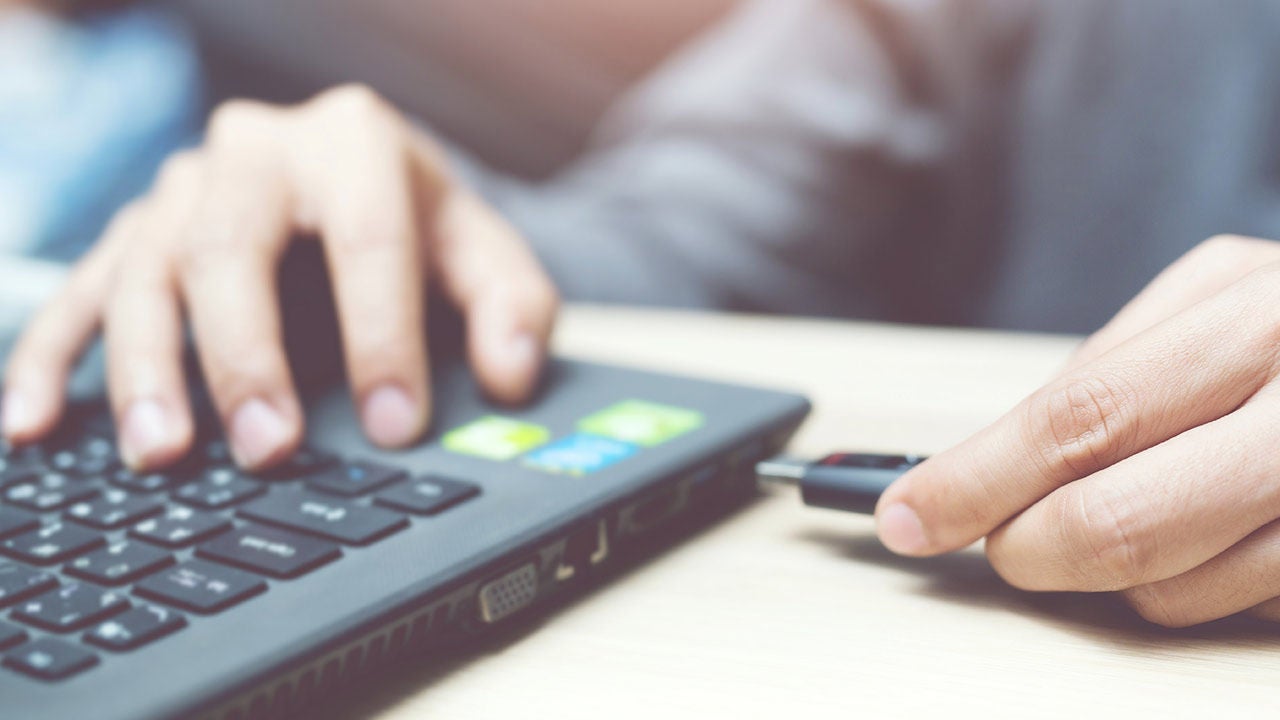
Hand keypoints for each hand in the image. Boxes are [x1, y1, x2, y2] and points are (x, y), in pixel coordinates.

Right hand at [2, 85, 557, 470]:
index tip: (396, 425)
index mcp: (352, 143)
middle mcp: (255, 151)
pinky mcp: (137, 230)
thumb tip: (510, 374)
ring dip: (145, 369)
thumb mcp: (490, 255)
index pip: (364, 240)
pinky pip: (80, 290)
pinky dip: (52, 357)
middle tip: (268, 448)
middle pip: (228, 247)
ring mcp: (183, 187)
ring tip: (161, 454)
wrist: (372, 184)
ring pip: (144, 271)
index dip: (381, 336)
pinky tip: (35, 424)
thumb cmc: (430, 228)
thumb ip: (515, 307)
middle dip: (244, 356)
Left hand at [876, 235, 1279, 626]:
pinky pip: (1240, 612)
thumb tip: (994, 456)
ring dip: (1116, 578)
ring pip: (1176, 589)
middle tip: (998, 547)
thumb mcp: (1220, 298)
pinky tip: (1204, 536)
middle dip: (1028, 549)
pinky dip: (1192, 590)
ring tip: (1128, 517)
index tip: (908, 515)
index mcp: (1253, 313)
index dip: (977, 478)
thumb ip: (1117, 367)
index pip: (1079, 415)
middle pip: (1121, 517)